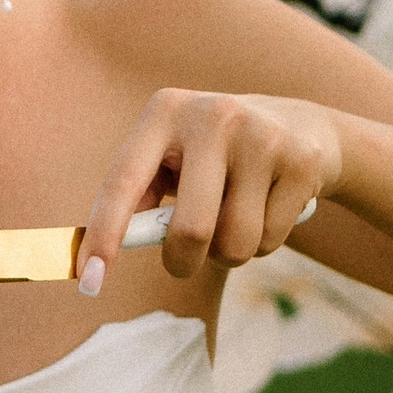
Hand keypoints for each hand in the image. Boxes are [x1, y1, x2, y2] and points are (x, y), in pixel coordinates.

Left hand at [77, 89, 342, 290]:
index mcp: (165, 112)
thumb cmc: (216, 155)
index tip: (88, 281)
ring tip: (236, 221)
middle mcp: (212, 116)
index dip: (104, 234)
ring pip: (234, 244)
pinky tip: (270, 209)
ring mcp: (262, 137)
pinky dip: (265, 243)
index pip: (122, 181)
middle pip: (191, 230)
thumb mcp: (175, 156)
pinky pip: (271, 240)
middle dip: (182, 262)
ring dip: (229, 254)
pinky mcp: (301, 162)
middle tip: (183, 260)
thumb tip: (103, 254)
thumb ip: (142, 196)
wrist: (304, 126)